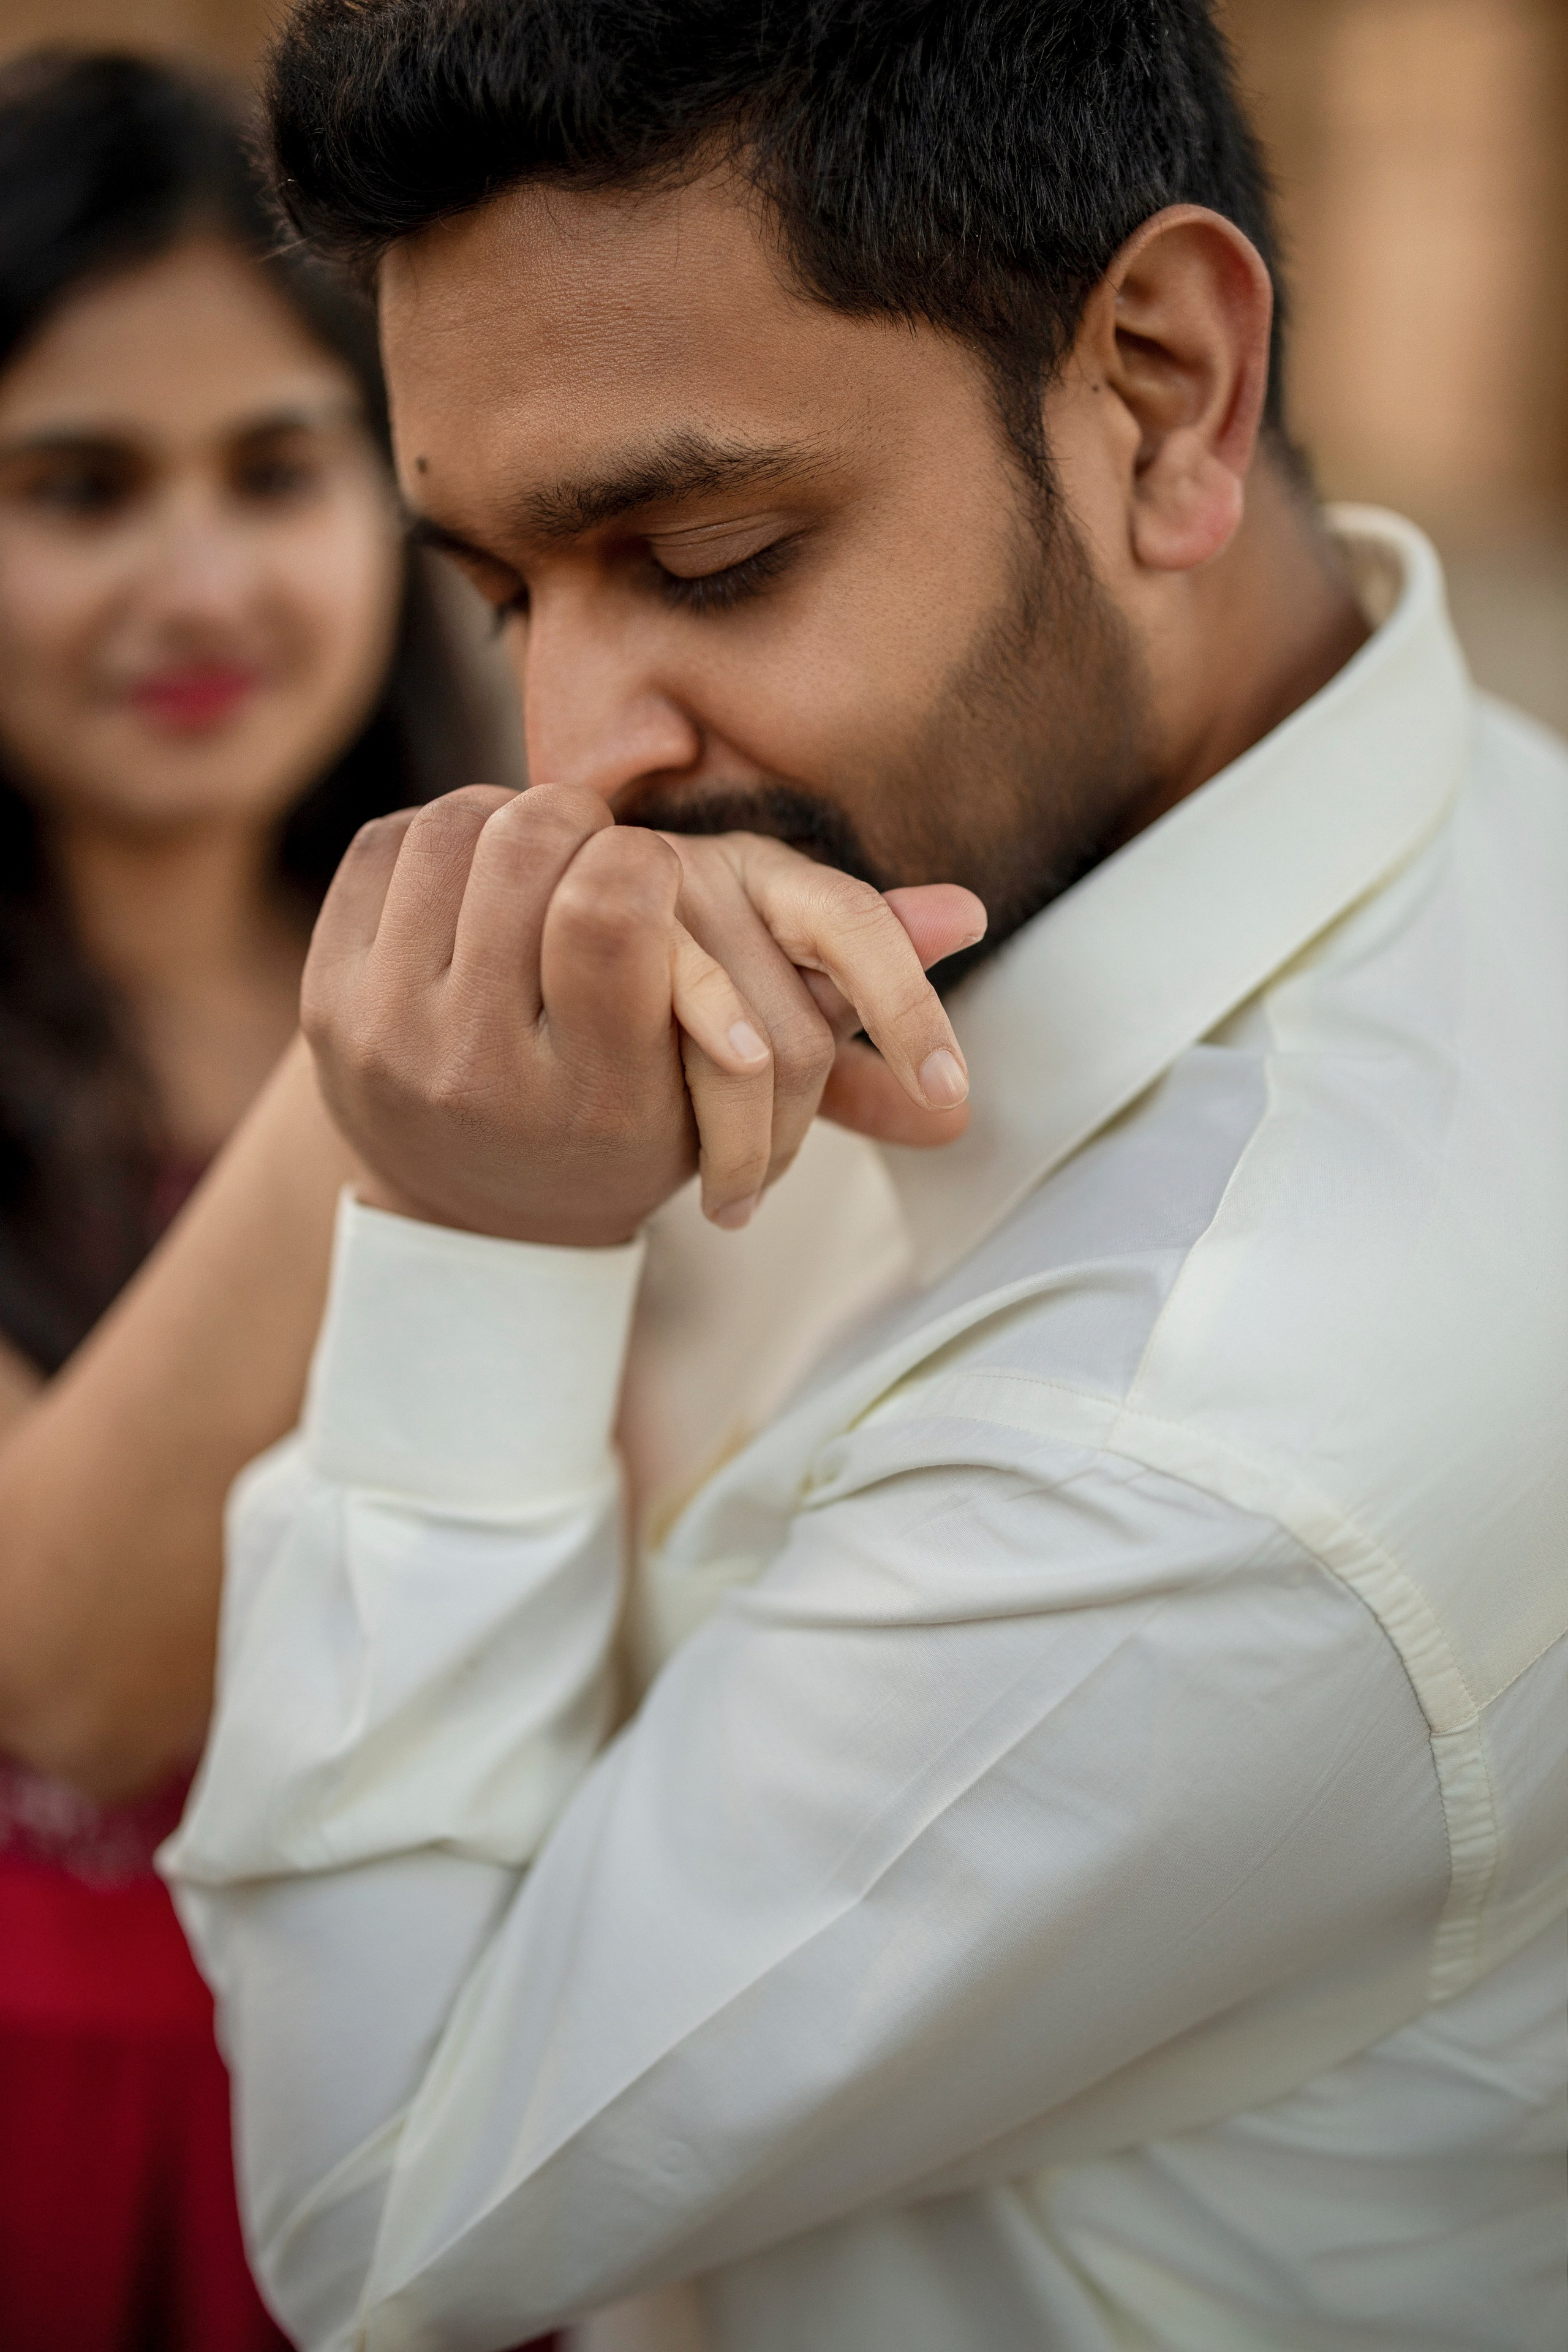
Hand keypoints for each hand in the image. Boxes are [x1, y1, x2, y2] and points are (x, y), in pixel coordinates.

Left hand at [301, 786, 983, 1247]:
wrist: (465, 1203)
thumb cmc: (628, 1135)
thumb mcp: (734, 1094)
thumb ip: (841, 1004)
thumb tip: (969, 913)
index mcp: (597, 1099)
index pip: (613, 904)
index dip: (636, 864)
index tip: (652, 874)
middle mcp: (481, 1074)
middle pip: (532, 847)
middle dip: (573, 828)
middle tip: (596, 848)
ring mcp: (388, 1036)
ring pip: (458, 831)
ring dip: (508, 821)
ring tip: (542, 853)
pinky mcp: (325, 1002)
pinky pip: (386, 846)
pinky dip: (434, 838)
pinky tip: (466, 872)